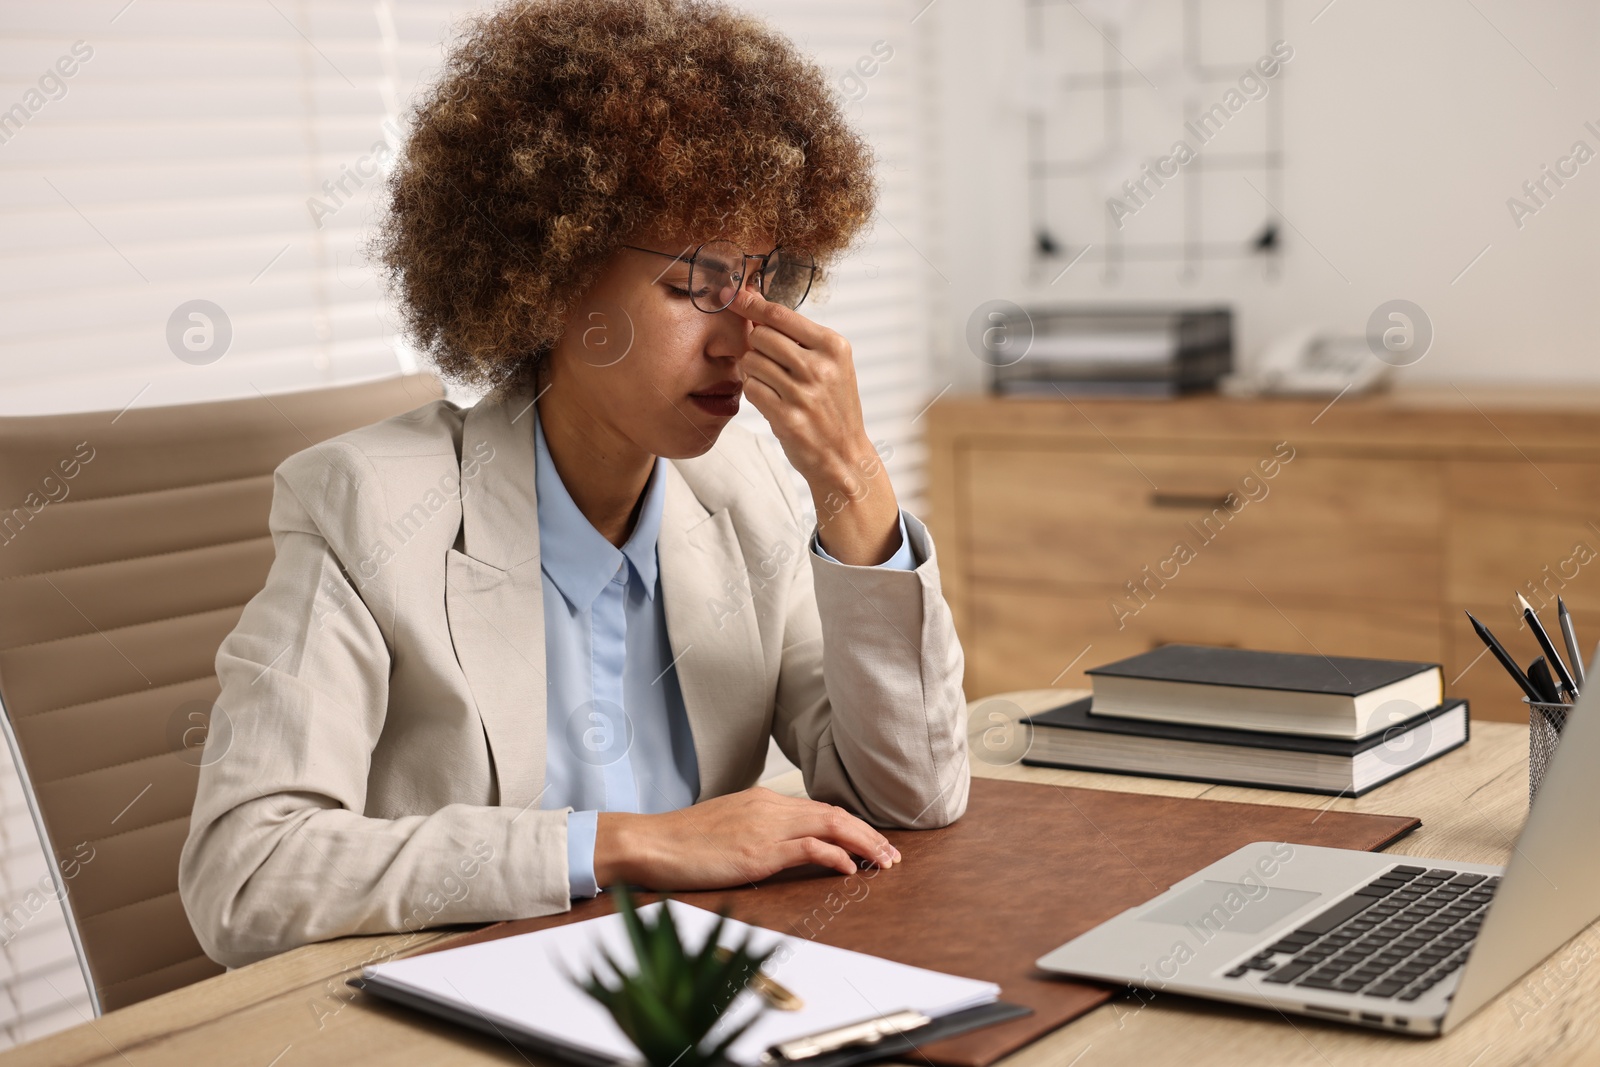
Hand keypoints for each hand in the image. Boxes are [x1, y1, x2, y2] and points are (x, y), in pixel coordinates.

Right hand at [593, 786, 902, 889]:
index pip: (819, 808)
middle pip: (834, 814)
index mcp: (762, 800)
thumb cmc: (681, 842)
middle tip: (892, 854)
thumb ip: (756, 830)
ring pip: (830, 826)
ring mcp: (765, 828)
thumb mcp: (726, 827)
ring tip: (884, 861)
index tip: (871, 842)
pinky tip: (850, 868)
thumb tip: (781, 847)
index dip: (851, 825)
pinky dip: (836, 855)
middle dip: (868, 834)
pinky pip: (809, 848)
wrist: (650, 842)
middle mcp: (769, 807)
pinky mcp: (758, 851)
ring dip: (863, 843)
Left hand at [722, 285, 902, 565]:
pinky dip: (755, 393)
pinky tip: (773, 402)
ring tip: (775, 386)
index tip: (730, 294)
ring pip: (751, 362)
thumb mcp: (829, 364)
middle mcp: (821, 367)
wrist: (845, 455)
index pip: (780, 314)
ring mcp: (805, 393)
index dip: (750, 303)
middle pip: (760, 336)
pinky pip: (751, 389)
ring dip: (754, 372)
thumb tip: (750, 300)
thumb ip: (795, 335)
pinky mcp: (788, 418)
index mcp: (833, 346)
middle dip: (756, 347)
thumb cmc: (832, 405)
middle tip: (770, 364)